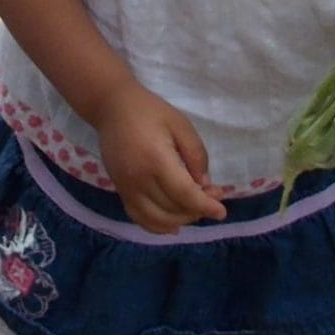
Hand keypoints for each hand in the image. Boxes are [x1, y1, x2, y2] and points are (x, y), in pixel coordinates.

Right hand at [92, 82, 225, 233]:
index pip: (184, 194)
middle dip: (197, 209)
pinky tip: (173, 225)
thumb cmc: (150, 111)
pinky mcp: (120, 191)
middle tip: (213, 194)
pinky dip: (157, 227)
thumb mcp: (181, 125)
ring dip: (181, 219)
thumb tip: (203, 186)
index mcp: (156, 160)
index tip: (221, 212)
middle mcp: (139, 180)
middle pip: (173, 209)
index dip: (205, 206)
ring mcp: (126, 188)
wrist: (112, 107)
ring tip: (195, 207)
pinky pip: (139, 218)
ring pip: (157, 219)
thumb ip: (196, 155)